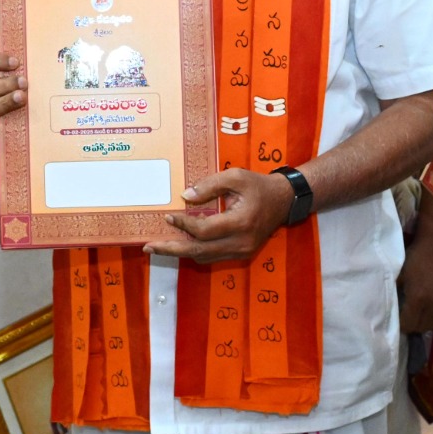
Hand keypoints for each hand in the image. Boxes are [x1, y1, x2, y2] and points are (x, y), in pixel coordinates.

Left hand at [146, 167, 293, 262]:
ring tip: (159, 246)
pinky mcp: (240, 253)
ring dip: (181, 252)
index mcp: (241, 223)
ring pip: (204, 256)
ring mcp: (241, 251)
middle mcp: (241, 242)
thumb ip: (210, 185)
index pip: (205, 231)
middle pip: (200, 251)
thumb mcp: (235, 177)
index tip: (168, 218)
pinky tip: (180, 244)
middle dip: (172, 250)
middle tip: (149, 247)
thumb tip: (186, 196)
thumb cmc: (258, 186)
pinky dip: (195, 250)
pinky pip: (212, 256)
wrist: (283, 200)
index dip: (184, 225)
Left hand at [398, 221, 432, 333]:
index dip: (399, 325)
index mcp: (419, 298)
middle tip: (403, 318)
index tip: (393, 322)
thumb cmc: (417, 255)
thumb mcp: (399, 271)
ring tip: (416, 314)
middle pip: (421, 327)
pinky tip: (429, 310)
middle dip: (411, 325)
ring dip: (424, 322)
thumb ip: (392, 290)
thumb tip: (382, 305)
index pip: (408, 324)